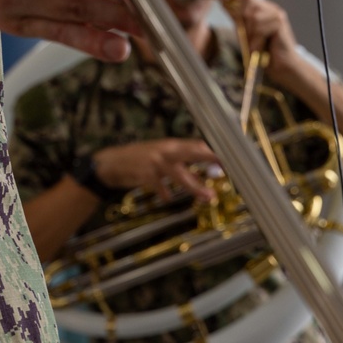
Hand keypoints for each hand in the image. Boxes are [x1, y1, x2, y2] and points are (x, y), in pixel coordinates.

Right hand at [91, 139, 216, 200]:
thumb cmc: (140, 159)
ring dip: (195, 186)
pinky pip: (159, 185)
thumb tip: (202, 178)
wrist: (112, 162)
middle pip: (192, 152)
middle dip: (210, 157)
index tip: (231, 156)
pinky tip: (168, 198)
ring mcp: (155, 162)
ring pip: (179, 174)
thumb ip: (181, 166)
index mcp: (171, 145)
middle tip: (227, 165)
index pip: (197, 144)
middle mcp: (165, 150)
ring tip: (208, 196)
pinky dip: (164, 192)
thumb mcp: (161, 158)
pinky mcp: (145, 174)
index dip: (213, 150)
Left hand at [218, 0, 299, 80]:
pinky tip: (260, 48)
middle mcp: (271, 8)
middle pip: (248, 0)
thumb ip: (237, 17)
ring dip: (249, 33)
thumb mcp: (245, 31)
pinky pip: (260, 28)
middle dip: (241, 17)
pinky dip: (256, 40)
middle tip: (244, 35)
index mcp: (263, 8)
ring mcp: (277, 14)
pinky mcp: (280, 24)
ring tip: (254, 45)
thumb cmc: (263, 49)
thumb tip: (224, 2)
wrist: (281, 65)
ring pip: (253, 16)